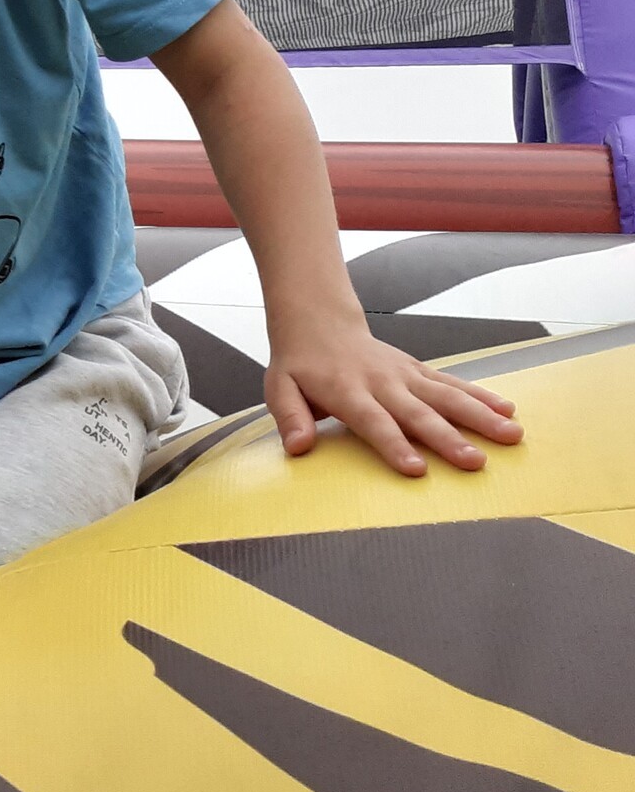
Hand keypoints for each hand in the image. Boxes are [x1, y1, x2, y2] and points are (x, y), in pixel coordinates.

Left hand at [267, 323, 520, 475]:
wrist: (318, 322)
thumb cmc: (299, 364)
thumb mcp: (279, 388)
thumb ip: (290, 417)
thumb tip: (298, 447)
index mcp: (347, 391)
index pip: (374, 421)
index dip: (394, 445)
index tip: (417, 469)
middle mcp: (382, 382)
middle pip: (419, 413)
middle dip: (448, 439)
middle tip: (476, 463)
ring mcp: (405, 374)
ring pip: (447, 395)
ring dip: (480, 416)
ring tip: (511, 436)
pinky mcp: (419, 370)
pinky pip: (453, 383)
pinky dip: (481, 396)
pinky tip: (508, 410)